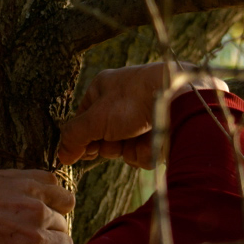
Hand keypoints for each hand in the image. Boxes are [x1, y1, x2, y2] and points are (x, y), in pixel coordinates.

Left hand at [0, 163, 73, 243]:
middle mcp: (36, 218)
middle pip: (63, 229)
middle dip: (52, 235)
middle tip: (32, 239)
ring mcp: (29, 193)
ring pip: (66, 202)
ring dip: (56, 210)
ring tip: (39, 217)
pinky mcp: (19, 175)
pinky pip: (51, 180)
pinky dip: (49, 189)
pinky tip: (36, 197)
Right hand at [55, 62, 226, 167]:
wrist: (182, 101)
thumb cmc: (135, 100)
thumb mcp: (96, 118)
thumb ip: (74, 136)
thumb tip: (61, 155)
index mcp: (104, 88)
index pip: (84, 119)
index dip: (83, 137)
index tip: (84, 149)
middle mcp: (123, 102)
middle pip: (104, 137)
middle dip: (109, 145)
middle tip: (115, 140)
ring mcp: (143, 117)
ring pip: (124, 148)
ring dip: (129, 150)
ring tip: (140, 136)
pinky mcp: (160, 132)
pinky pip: (144, 152)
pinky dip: (146, 152)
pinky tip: (155, 141)